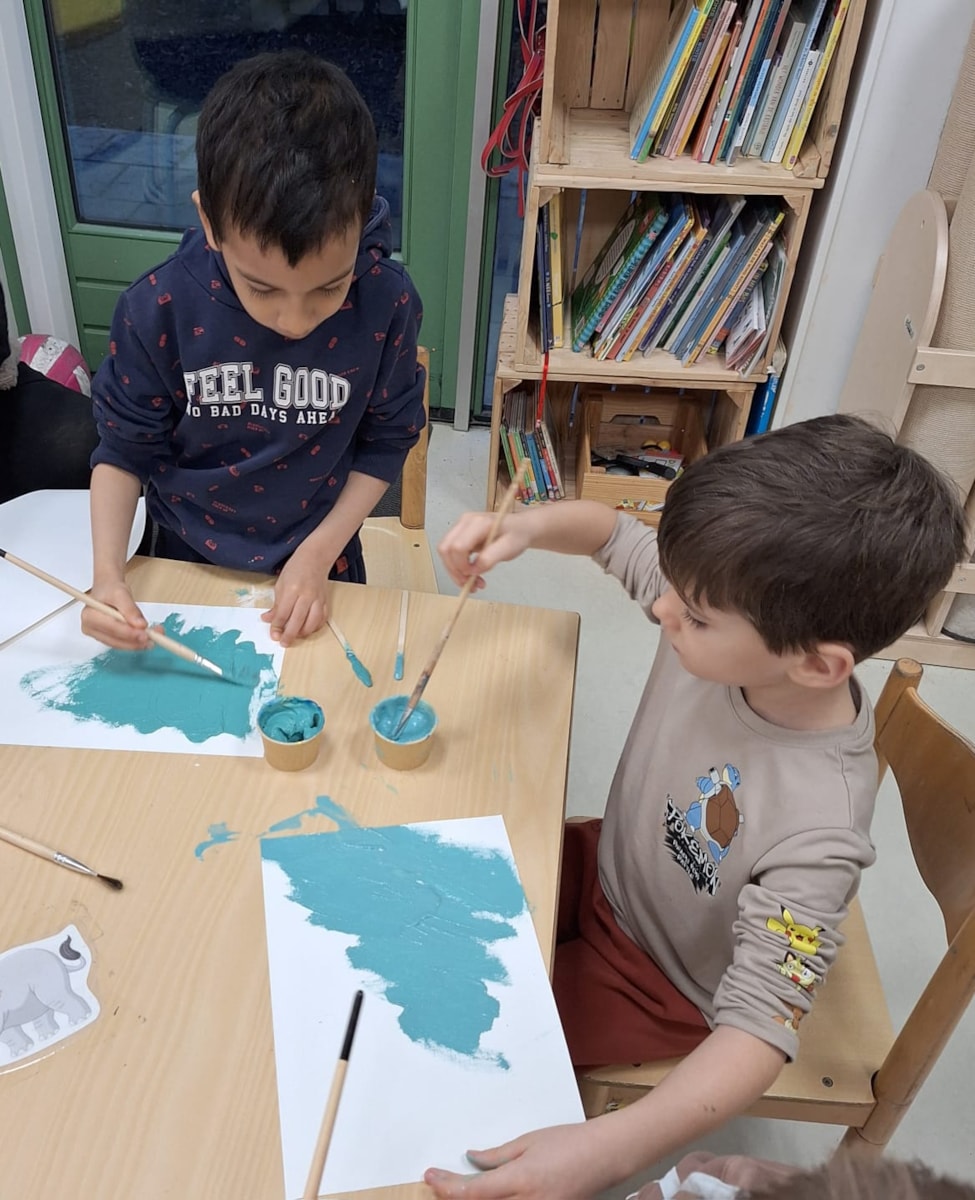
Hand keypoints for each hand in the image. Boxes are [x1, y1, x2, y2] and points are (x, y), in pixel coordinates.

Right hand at [81, 579, 151, 650]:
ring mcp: (98, 635)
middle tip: (153, 638)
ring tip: (155, 637)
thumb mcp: (121, 593)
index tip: (145, 633)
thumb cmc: (110, 589)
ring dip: (138, 643)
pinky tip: (148, 638)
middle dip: (136, 640)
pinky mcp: (107, 638)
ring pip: (120, 644)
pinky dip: (136, 641)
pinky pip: (123, 643)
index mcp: (89, 616)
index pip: (111, 628)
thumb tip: (140, 625)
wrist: (108, 589)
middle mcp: (90, 628)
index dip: (129, 633)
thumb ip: (130, 609)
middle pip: (115, 640)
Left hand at [262, 548, 329, 645]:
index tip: (273, 634)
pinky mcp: (326, 601)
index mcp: (292, 589)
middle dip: (289, 634)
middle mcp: (307, 595)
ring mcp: (318, 599)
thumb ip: (276, 604)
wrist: (315, 558)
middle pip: (298, 621)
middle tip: (283, 642)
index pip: (284, 613)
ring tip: (295, 636)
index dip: (277, 626)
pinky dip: (315, 627)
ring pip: (312, 622)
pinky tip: (308, 629)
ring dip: (303, 633)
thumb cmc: (295, 569)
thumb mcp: (280, 584)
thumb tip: (268, 619)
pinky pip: (322, 619)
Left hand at [424, 1122, 615, 1199]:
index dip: (446, 1187)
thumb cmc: (569, 1143)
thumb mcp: (528, 1141)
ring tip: (459, 1193)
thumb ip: (497, 1156)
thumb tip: (471, 1159)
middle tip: (439, 1186)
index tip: (430, 1177)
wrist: (604, 1157)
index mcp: (520, 1180)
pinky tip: (486, 1198)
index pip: (472, 1193)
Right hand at [437, 512, 532, 590]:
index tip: (474, 575)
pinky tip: (471, 575)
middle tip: (471, 585)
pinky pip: (450, 554)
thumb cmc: (517, 534)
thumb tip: (473, 570)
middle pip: (446, 549)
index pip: (458, 546)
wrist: (521, 528)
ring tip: (473, 583)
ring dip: (455, 572)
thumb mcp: (509, 548)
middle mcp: (465, 522)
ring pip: (445, 553)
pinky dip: (458, 568)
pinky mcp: (460, 535)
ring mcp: (461, 528)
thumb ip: (490, 558)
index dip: (462, 565)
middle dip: (455, 571)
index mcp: (478, 523)